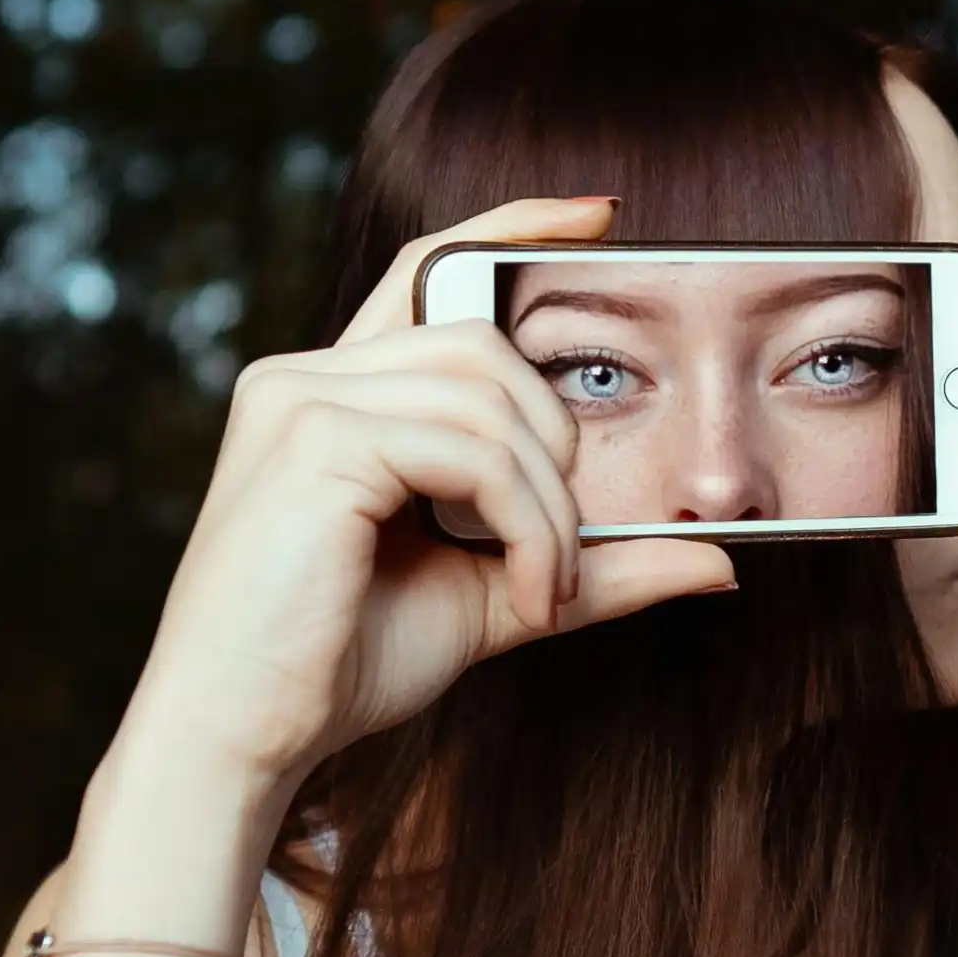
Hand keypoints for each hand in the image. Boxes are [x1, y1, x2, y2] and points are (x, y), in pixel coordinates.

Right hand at [107, 197, 736, 823]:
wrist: (239, 740)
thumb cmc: (339, 665)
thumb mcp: (488, 597)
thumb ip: (586, 566)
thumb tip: (718, 559)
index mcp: (329, 394)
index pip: (424, 271)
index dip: (510, 226)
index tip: (599, 216)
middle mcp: (304, 377)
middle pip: (482, 345)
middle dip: (556, 445)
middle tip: (563, 558)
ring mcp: (302, 400)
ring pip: (488, 401)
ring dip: (548, 505)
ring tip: (543, 589)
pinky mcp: (316, 441)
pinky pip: (471, 452)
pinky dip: (525, 523)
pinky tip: (525, 592)